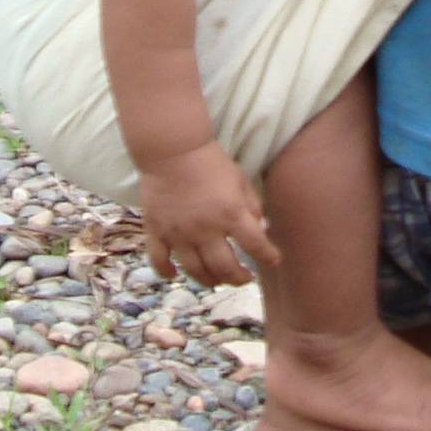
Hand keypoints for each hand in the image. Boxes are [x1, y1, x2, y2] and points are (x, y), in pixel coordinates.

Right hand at [136, 140, 281, 286]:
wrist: (172, 149)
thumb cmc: (210, 162)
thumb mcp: (240, 180)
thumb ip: (252, 206)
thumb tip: (261, 229)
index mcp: (230, 214)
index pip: (256, 245)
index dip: (268, 257)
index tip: (274, 261)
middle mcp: (205, 230)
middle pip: (225, 267)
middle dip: (238, 278)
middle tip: (244, 278)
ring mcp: (179, 234)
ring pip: (195, 270)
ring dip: (209, 280)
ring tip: (216, 280)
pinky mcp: (156, 232)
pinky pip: (159, 260)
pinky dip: (166, 272)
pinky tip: (174, 274)